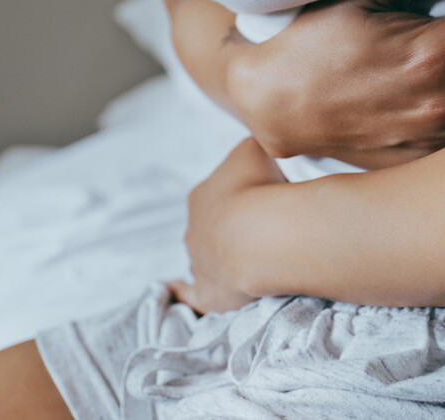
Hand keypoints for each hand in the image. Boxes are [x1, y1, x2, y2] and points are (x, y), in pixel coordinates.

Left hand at [176, 138, 285, 313]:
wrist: (263, 233)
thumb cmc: (259, 187)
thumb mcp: (255, 149)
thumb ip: (250, 151)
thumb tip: (256, 155)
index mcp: (201, 195)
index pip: (219, 194)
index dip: (242, 197)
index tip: (264, 199)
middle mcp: (193, 229)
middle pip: (212, 228)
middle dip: (234, 229)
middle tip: (265, 230)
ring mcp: (198, 263)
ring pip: (206, 258)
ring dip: (224, 258)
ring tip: (254, 259)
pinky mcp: (208, 294)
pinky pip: (192, 295)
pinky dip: (185, 294)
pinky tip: (179, 292)